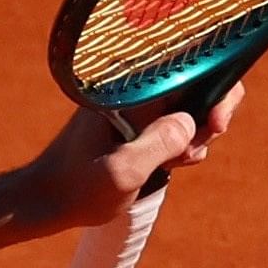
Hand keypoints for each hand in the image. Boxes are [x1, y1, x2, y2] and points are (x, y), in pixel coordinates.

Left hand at [15, 82, 243, 234]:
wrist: (47, 201)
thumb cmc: (78, 187)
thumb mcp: (121, 171)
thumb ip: (157, 144)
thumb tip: (190, 122)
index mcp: (132, 91)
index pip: (193, 67)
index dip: (219, 90)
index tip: (216, 125)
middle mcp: (139, 92)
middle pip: (201, 86)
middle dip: (210, 119)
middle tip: (188, 153)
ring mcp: (140, 109)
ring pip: (192, 111)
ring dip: (195, 139)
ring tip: (170, 165)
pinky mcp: (140, 127)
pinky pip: (178, 129)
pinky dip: (183, 148)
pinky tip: (166, 168)